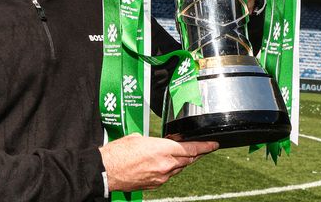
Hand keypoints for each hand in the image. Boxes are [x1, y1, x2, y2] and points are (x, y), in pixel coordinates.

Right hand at [99, 133, 218, 191]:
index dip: (205, 147)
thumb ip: (156, 141)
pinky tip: (161, 163)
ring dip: (180, 161)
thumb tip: (160, 143)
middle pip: (188, 159)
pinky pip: (168, 175)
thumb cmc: (119, 152)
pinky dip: (169, 169)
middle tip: (198, 148)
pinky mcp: (156, 184)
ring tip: (174, 153)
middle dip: (194, 153)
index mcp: (163, 150)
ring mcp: (162, 177)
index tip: (213, 144)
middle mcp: (166, 165)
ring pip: (178, 168)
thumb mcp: (139, 138)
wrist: (107, 171)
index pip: (191, 148)